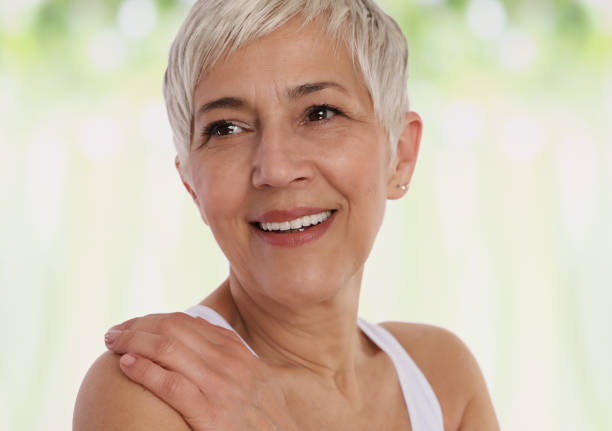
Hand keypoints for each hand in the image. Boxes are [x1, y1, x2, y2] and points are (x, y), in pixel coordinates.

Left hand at [104, 312, 298, 430]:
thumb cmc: (260, 408)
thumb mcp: (250, 370)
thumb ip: (226, 348)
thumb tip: (197, 326)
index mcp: (232, 349)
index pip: (184, 322)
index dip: (152, 319)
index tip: (133, 324)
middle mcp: (224, 361)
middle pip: (172, 330)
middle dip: (137, 327)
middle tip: (113, 333)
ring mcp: (217, 385)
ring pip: (167, 350)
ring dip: (133, 342)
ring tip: (112, 344)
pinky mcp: (208, 411)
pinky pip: (170, 385)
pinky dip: (145, 371)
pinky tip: (126, 365)